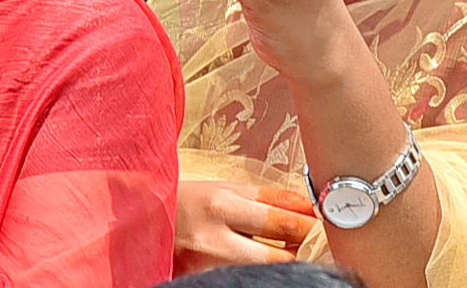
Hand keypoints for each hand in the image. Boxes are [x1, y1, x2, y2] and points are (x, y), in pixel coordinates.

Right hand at [173, 180, 317, 274]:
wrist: (143, 224)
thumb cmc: (186, 202)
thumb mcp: (223, 188)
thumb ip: (266, 197)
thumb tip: (309, 206)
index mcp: (219, 205)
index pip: (280, 220)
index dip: (309, 224)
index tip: (323, 222)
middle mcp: (214, 239)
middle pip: (279, 256)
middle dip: (301, 250)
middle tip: (313, 244)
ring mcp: (207, 269)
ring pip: (265, 275)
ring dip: (283, 265)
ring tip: (289, 254)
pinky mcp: (201, 282)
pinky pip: (243, 281)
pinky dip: (257, 275)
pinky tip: (261, 268)